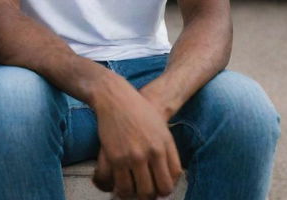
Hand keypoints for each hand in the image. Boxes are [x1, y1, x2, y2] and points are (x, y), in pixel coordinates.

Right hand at [92, 75, 181, 199]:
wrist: (114, 97)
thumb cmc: (137, 110)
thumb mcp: (160, 128)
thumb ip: (167, 151)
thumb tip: (171, 176)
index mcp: (163, 145)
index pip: (172, 179)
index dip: (165, 186)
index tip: (157, 184)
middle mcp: (150, 153)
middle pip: (158, 190)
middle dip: (152, 194)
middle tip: (144, 189)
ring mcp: (132, 156)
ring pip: (139, 192)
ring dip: (136, 194)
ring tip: (131, 189)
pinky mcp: (115, 157)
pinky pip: (121, 186)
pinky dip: (120, 190)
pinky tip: (119, 185)